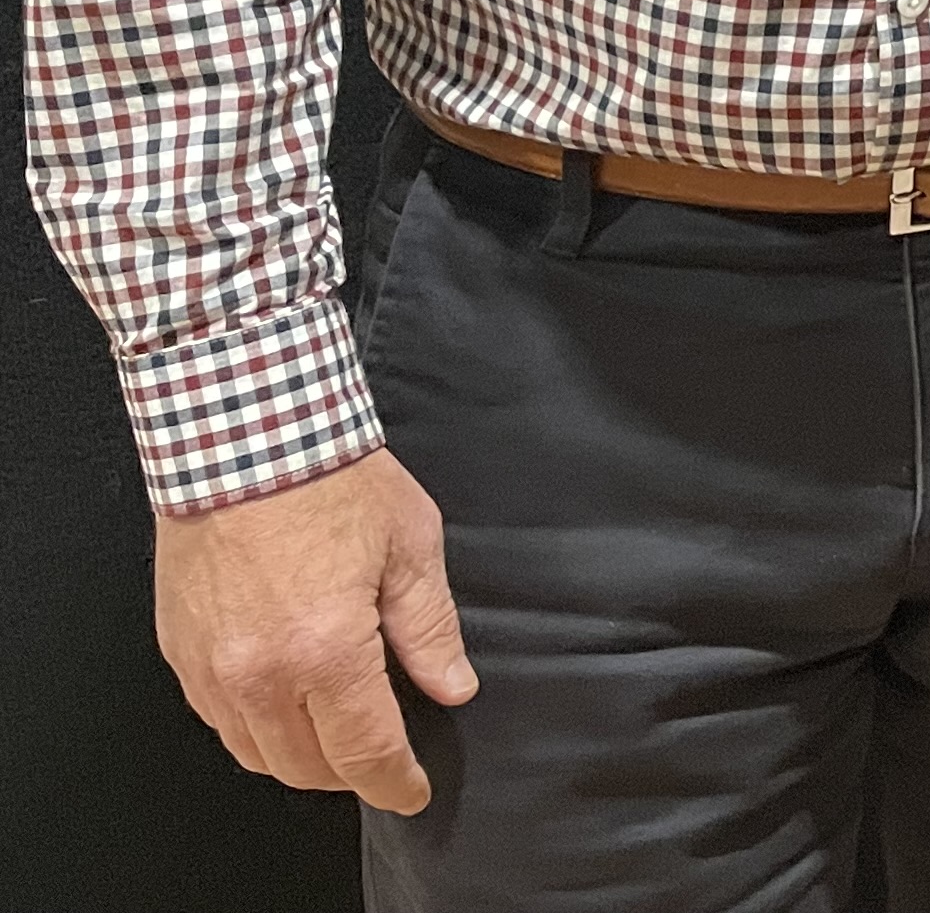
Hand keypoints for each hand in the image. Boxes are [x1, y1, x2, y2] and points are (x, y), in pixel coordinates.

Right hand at [153, 450, 475, 812]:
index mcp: (326, 652)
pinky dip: (255, 729)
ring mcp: (211, 669)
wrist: (245, 437)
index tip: (413, 791)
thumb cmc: (332, 480)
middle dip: (351, 775)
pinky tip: (285, 706)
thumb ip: (430, 629)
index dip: (395, 783)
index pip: (365, 752)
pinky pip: (218, 721)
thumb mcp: (411, 547)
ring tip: (336, 737)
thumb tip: (452, 687)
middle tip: (382, 760)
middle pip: (306, 767)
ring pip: (255, 755)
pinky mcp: (179, 653)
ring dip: (300, 759)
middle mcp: (259, 674)